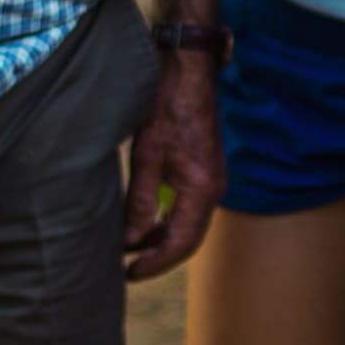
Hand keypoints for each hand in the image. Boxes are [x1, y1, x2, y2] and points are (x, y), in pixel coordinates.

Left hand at [123, 51, 224, 280]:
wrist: (189, 71)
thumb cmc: (166, 106)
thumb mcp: (146, 156)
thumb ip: (139, 202)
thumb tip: (130, 241)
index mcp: (202, 188)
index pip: (180, 242)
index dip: (155, 263)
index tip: (130, 273)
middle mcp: (214, 189)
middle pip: (189, 240)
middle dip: (160, 257)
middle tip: (129, 269)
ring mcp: (214, 181)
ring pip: (191, 226)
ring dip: (164, 240)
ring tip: (134, 249)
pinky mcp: (207, 172)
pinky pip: (191, 209)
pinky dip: (171, 222)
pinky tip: (149, 224)